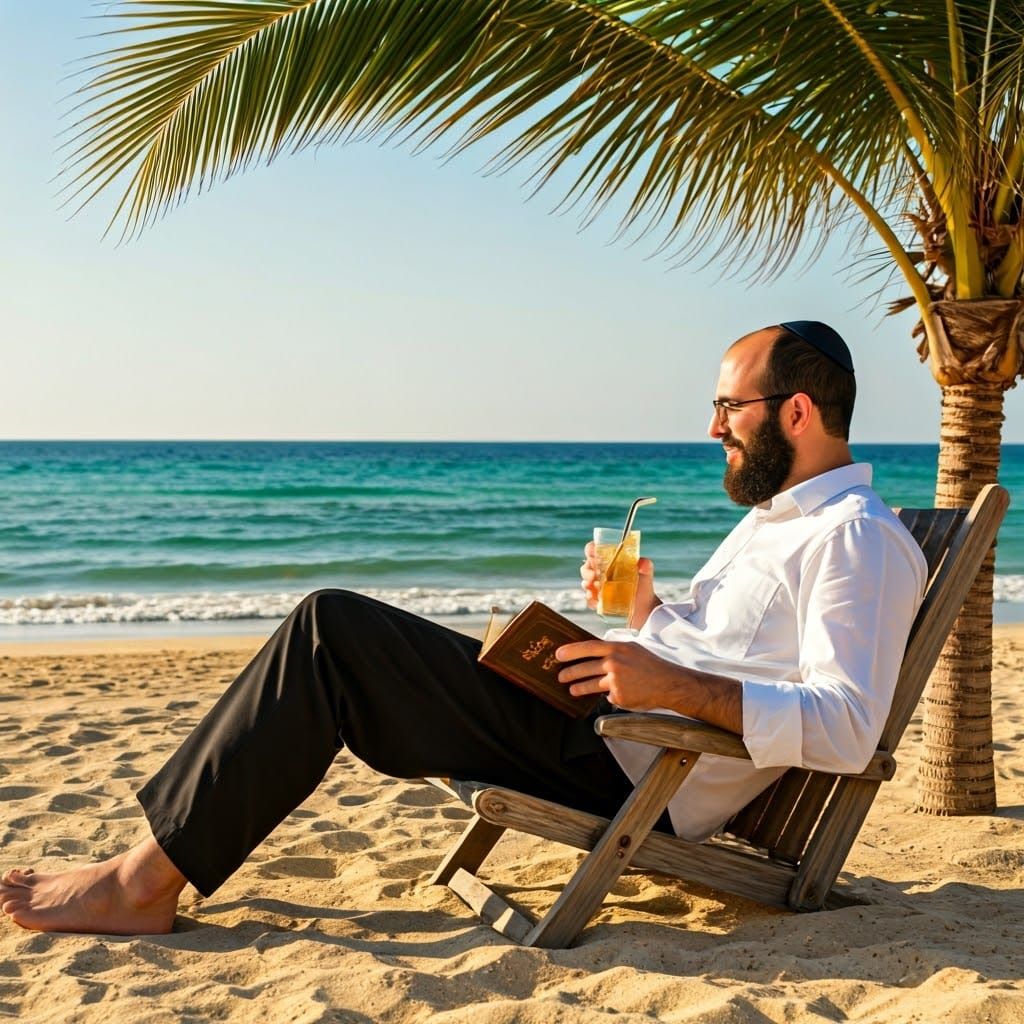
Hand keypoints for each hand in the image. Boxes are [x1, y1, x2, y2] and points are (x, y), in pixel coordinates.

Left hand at [555, 639, 743, 732]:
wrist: (669, 683)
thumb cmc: (650, 665)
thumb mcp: (631, 649)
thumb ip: (613, 651)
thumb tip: (591, 653)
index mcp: (617, 648)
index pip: (588, 647)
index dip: (571, 651)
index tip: (557, 655)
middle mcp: (615, 663)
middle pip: (584, 668)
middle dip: (569, 673)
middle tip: (560, 676)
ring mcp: (616, 681)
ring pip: (590, 685)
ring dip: (578, 688)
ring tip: (572, 689)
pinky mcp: (619, 697)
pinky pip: (608, 696)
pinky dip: (610, 696)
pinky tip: (617, 695)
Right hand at [579, 542, 660, 628]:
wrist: (644, 608)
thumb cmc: (643, 587)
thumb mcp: (646, 574)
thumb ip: (646, 565)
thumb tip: (643, 563)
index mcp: (609, 562)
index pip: (595, 551)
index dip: (590, 550)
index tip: (592, 553)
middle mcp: (601, 573)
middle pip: (586, 567)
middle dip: (586, 570)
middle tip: (593, 575)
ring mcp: (598, 587)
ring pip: (585, 583)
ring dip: (587, 584)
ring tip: (596, 587)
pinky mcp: (598, 601)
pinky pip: (589, 599)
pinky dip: (590, 598)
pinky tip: (595, 598)